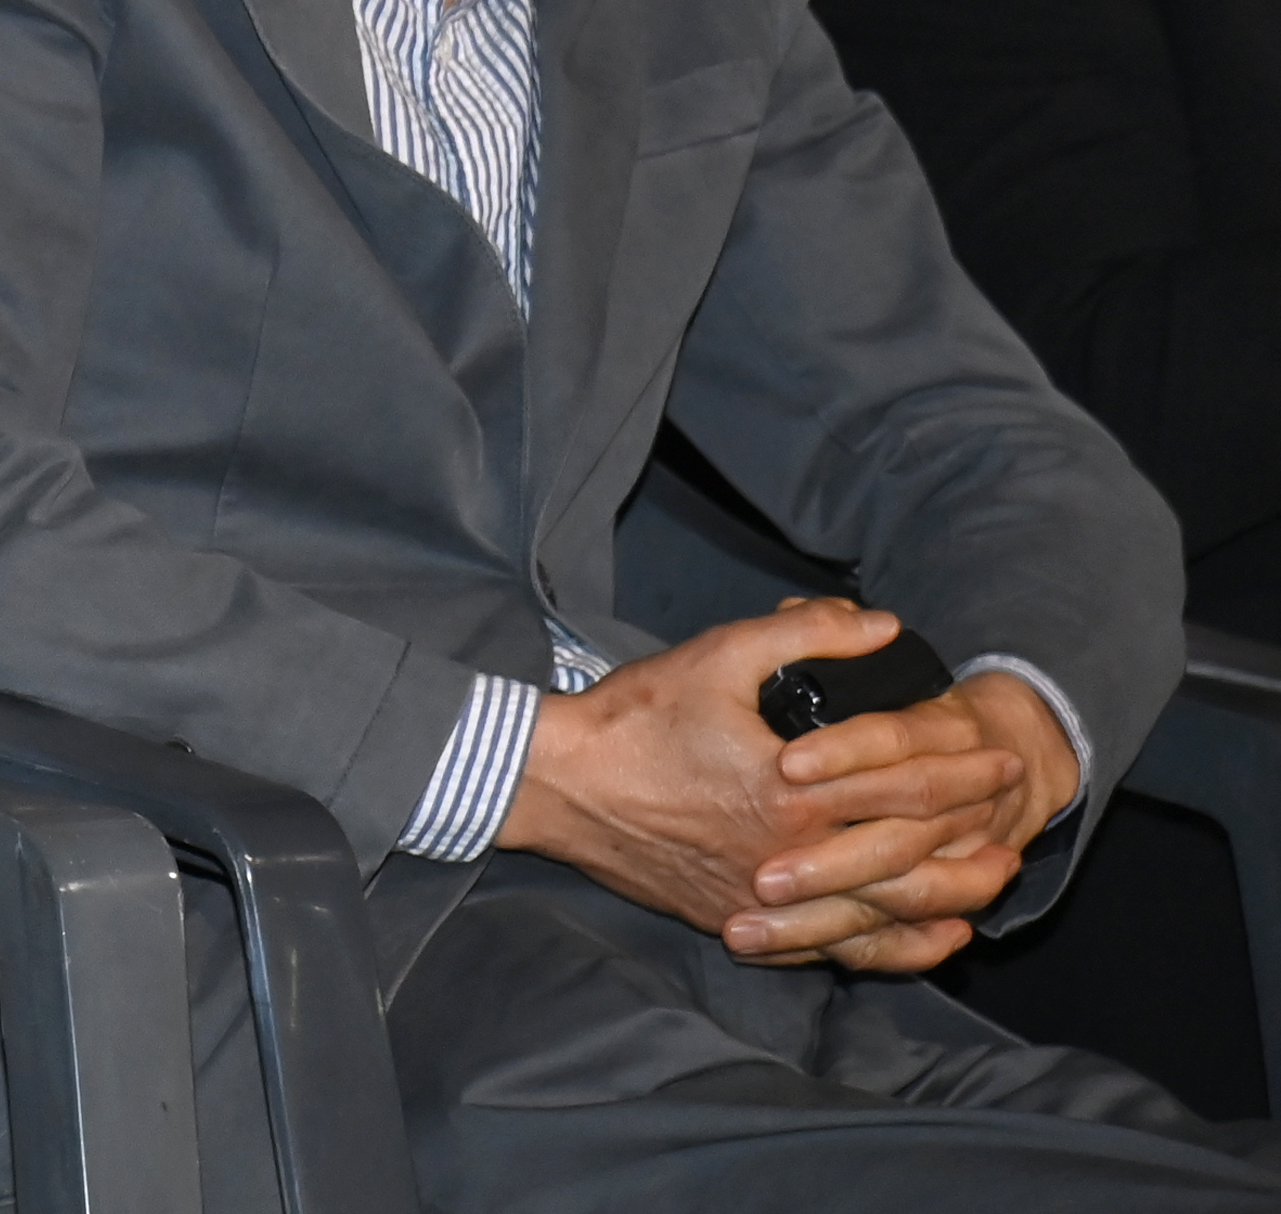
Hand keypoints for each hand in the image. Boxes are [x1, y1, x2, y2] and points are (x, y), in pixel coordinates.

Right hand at [498, 601, 1029, 972]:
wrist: (558, 785)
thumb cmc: (634, 718)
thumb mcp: (718, 655)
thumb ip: (806, 635)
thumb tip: (882, 625)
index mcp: (793, 793)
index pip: (905, 785)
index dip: (962, 770)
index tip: (1004, 757)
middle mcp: (790, 857)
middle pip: (909, 859)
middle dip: (971, 837)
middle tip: (1016, 821)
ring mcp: (766, 900)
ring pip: (880, 914)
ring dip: (945, 900)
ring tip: (990, 885)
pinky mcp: (740, 922)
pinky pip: (830, 951)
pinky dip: (888, 949)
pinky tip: (922, 938)